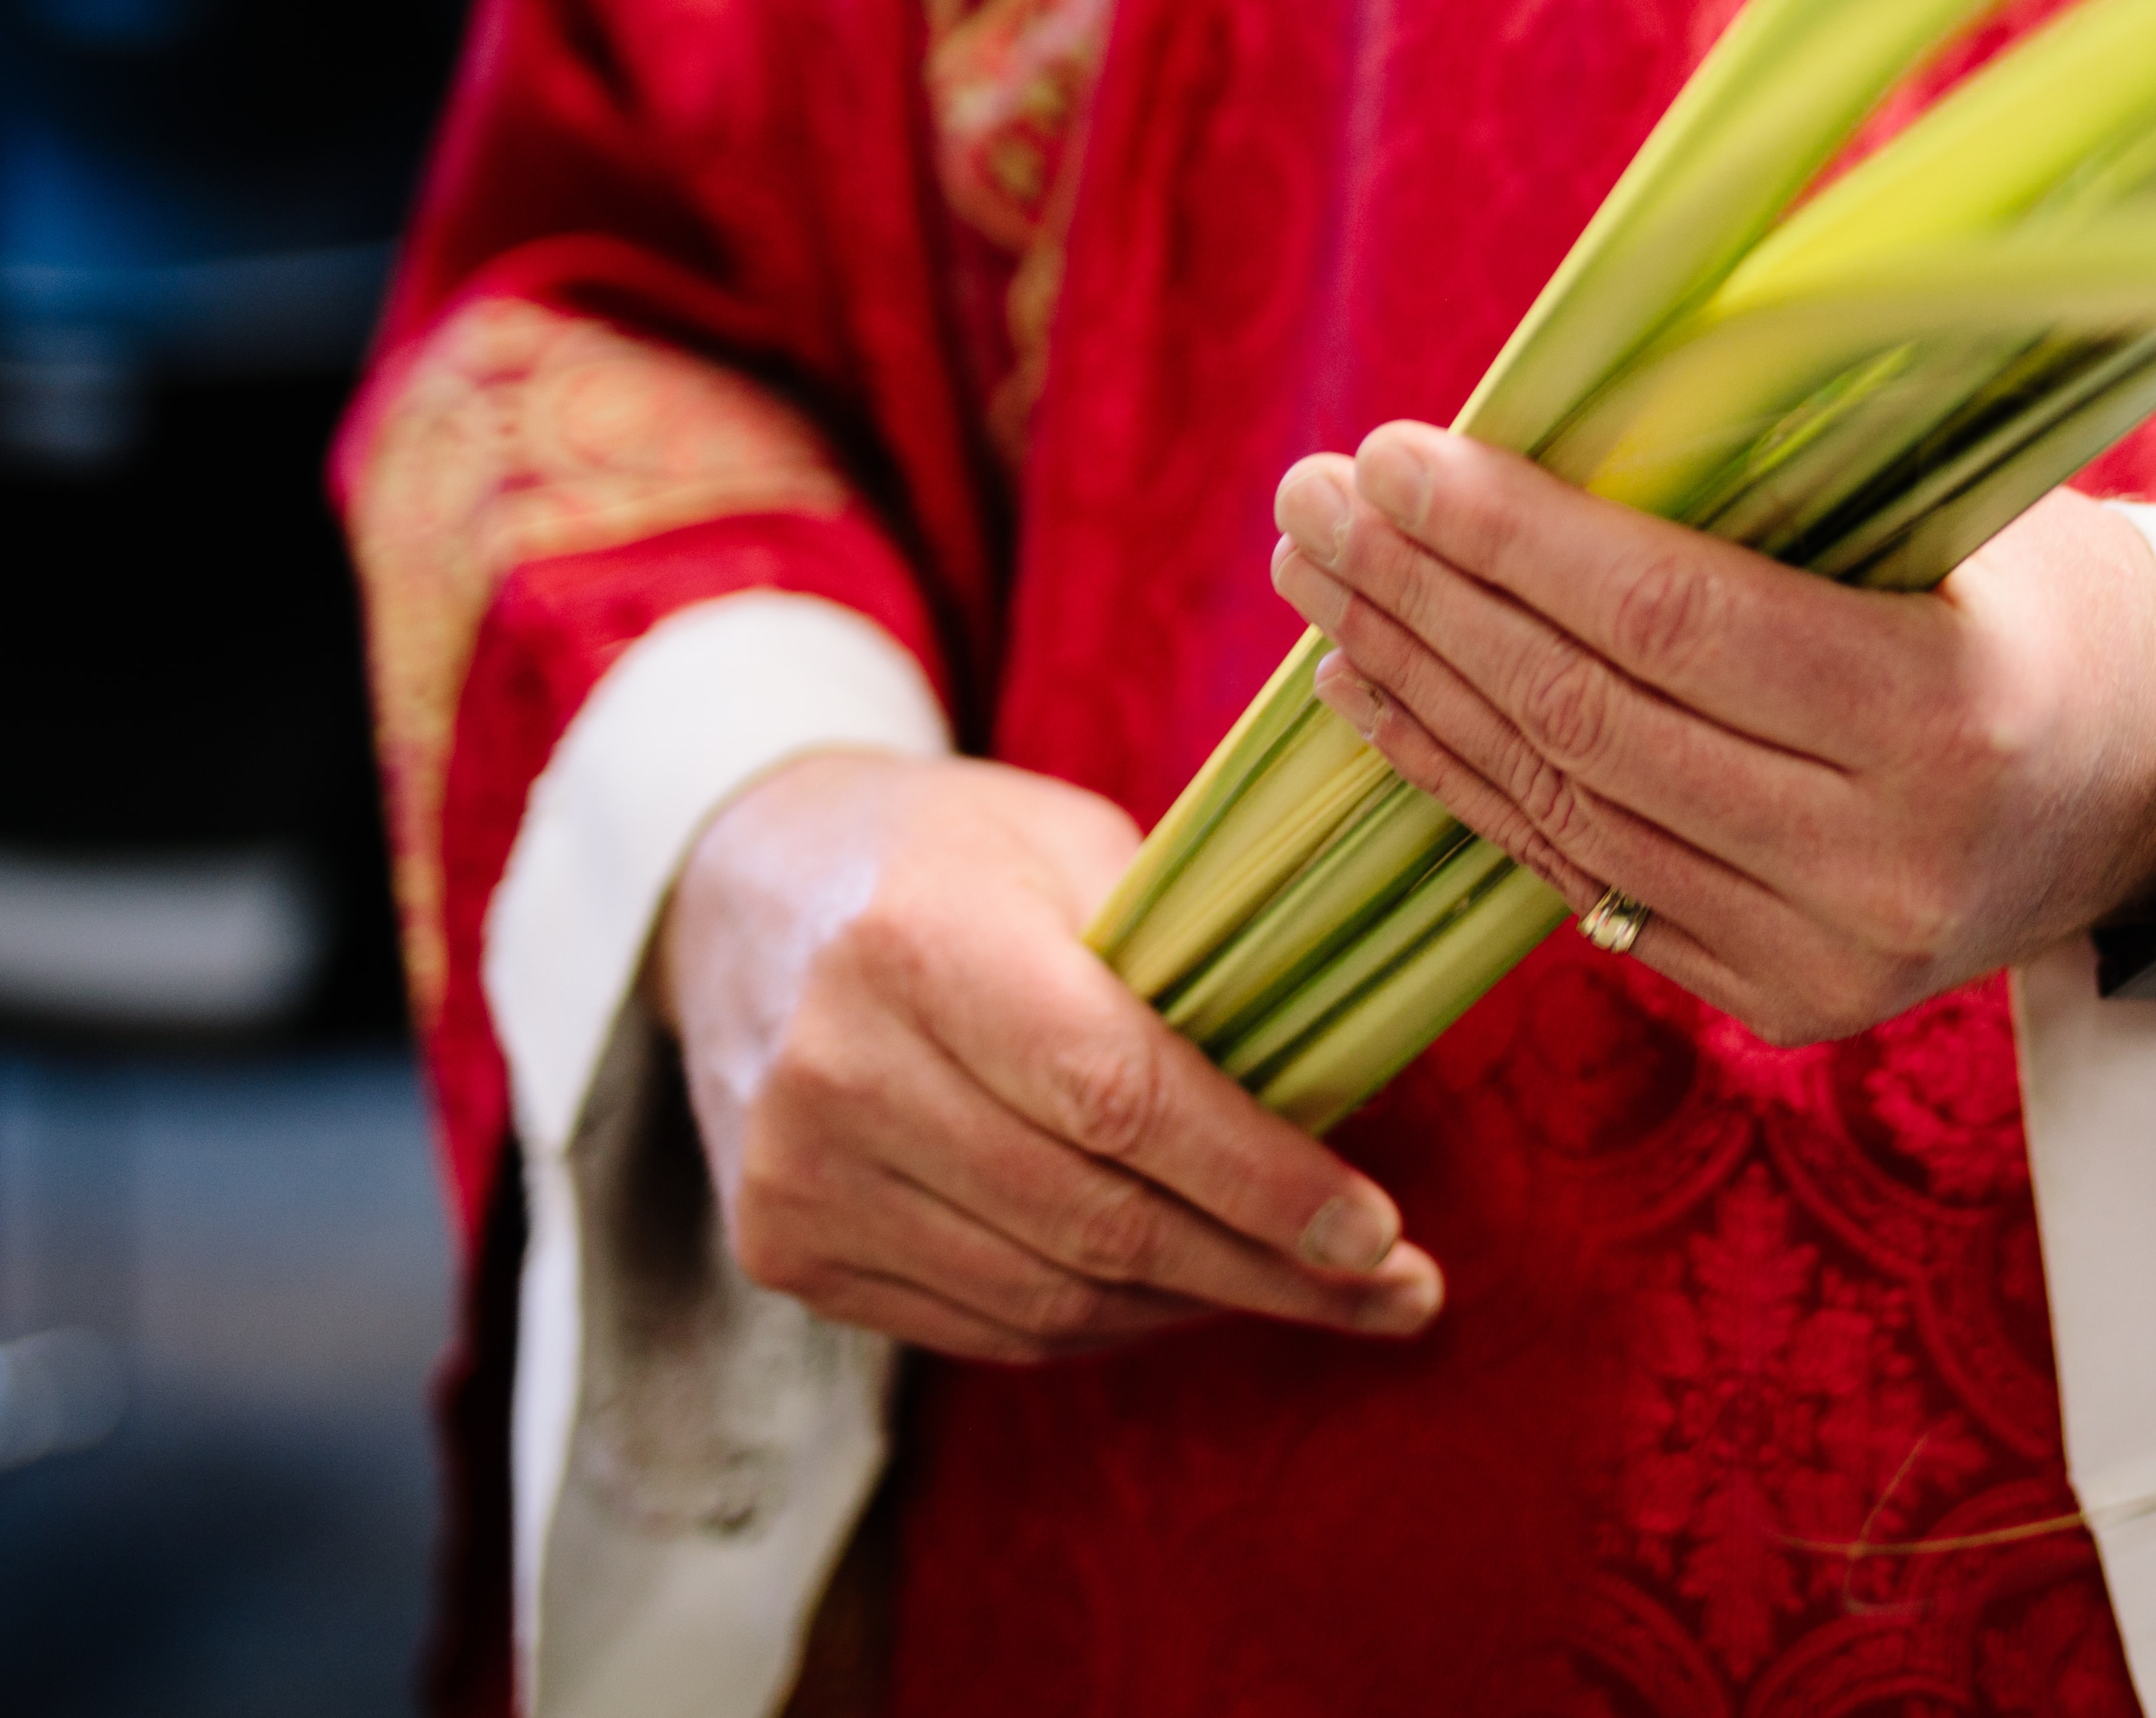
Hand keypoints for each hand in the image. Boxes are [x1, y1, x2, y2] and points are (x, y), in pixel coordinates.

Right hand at [655, 750, 1446, 1363]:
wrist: (742, 889)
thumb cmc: (951, 855)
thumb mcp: (1072, 845)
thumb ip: (1187, 961)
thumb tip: (1342, 1088)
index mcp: (922, 944)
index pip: (1122, 1098)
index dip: (1262, 1180)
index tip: (1381, 1234)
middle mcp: (843, 1072)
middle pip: (1097, 1220)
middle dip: (1271, 1271)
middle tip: (1398, 1294)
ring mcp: (799, 1177)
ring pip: (1051, 1296)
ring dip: (1202, 1307)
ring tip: (1317, 1294)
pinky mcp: (785, 1250)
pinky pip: (987, 1326)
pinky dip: (1107, 1320)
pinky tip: (1191, 1293)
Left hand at [1271, 425, 2155, 1046]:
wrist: (2155, 785)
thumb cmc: (2049, 596)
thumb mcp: (1965, 509)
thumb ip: (1789, 480)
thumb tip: (1561, 404)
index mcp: (1947, 720)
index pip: (1677, 622)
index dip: (1518, 539)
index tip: (1396, 453)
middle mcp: (1881, 864)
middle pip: (1592, 722)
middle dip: (1430, 601)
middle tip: (1315, 501)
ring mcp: (1823, 957)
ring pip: (1562, 811)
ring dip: (1417, 688)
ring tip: (1320, 580)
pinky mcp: (1776, 1003)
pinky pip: (1580, 879)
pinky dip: (1463, 782)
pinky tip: (1378, 695)